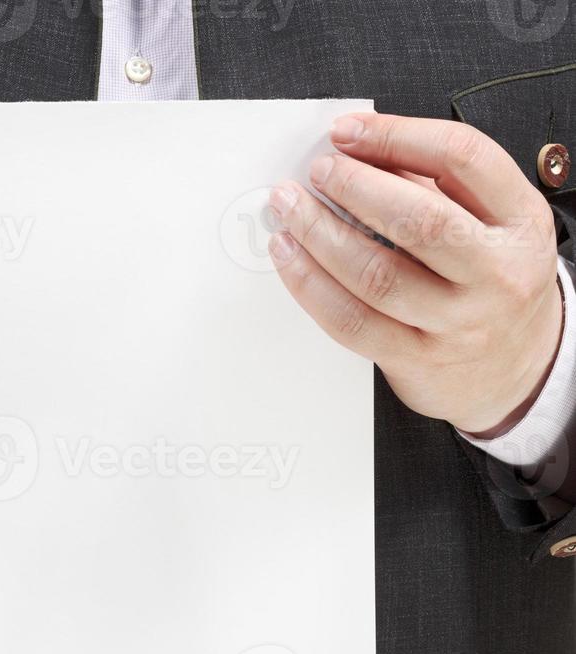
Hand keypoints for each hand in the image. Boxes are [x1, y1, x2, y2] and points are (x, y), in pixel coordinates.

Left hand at [268, 113, 562, 436]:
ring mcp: (456, 322)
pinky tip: (289, 258)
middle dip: (355, 188)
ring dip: (319, 235)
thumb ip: (437, 184)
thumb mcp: (493, 222)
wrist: (514, 368)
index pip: (462, 159)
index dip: (397, 136)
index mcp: (519, 221)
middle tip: (317, 171)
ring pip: (376, 276)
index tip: (347, 130)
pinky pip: (351, 321)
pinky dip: (310, 286)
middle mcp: (495, 274)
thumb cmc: (491, 281)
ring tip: (288, 208)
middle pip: (418, 221)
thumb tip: (358, 149)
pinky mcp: (415, 358)